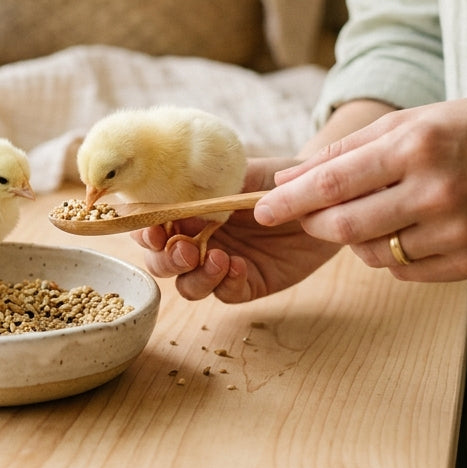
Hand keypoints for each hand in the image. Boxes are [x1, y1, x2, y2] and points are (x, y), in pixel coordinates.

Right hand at [132, 157, 341, 301]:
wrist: (322, 197)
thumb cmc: (276, 178)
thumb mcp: (239, 173)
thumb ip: (205, 185)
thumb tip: (175, 194)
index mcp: (187, 210)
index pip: (150, 225)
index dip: (144, 232)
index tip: (155, 231)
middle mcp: (198, 238)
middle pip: (161, 262)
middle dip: (166, 260)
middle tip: (187, 251)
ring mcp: (221, 263)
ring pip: (188, 285)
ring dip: (195, 277)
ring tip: (219, 259)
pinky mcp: (248, 283)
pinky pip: (226, 294)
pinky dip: (227, 284)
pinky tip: (239, 266)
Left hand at [255, 96, 466, 280]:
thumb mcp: (413, 120)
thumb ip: (348, 150)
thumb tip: (288, 179)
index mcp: (417, 147)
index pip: (333, 184)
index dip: (289, 201)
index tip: (259, 211)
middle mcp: (436, 191)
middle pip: (344, 226)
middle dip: (314, 223)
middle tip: (307, 215)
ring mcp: (456, 231)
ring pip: (372, 253)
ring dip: (354, 239)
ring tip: (371, 211)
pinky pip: (404, 270)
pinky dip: (389, 254)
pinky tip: (403, 229)